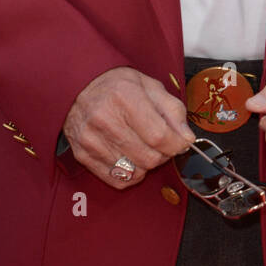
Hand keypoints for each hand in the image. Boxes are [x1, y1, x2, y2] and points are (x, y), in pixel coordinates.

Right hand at [63, 66, 195, 188]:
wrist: (78, 86)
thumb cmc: (116, 86)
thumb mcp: (149, 86)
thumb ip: (172, 110)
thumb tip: (187, 137)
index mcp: (124, 97)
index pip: (159, 136)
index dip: (177, 144)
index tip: (180, 142)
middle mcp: (104, 120)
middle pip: (149, 158)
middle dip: (162, 154)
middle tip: (160, 142)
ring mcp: (91, 140)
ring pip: (135, 172)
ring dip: (146, 163)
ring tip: (142, 146)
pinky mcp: (83, 155)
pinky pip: (118, 180)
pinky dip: (130, 173)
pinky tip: (128, 155)